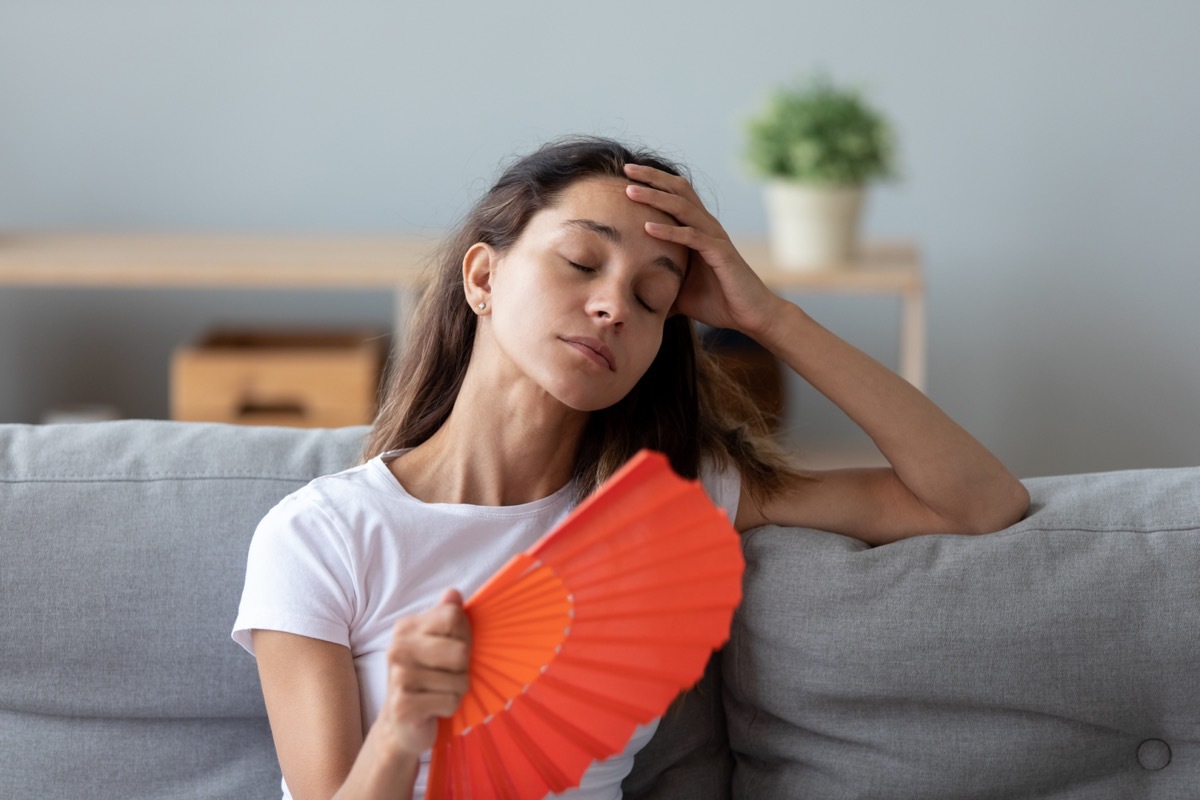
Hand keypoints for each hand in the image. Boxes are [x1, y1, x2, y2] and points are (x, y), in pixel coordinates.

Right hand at [377, 588, 471, 757]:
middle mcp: (397, 648)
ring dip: (457, 691)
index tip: (453, 649)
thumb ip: (447, 617)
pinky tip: (432, 707)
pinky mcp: (403, 705)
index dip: (464, 635)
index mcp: (406, 627)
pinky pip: (451, 702)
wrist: (401, 723)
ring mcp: (397, 677)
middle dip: (463, 668)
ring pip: (459, 680)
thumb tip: (453, 592)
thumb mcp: (438, 643)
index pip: (454, 616)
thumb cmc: (427, 677)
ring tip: (438, 691)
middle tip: (447, 675)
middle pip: (461, 650)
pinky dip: (449, 707)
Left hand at [623, 163, 783, 337]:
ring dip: (655, 198)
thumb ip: (658, 286)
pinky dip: (669, 231)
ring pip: (683, 208)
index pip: (675, 195)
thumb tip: (631, 297)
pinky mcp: (720, 253)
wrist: (750, 315)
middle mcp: (707, 226)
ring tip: (631, 191)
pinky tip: (647, 228)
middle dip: (652, 178)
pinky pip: (692, 237)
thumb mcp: (679, 292)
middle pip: (678, 190)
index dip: (653, 181)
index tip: (626, 173)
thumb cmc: (717, 302)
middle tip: (626, 168)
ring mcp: (715, 237)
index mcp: (698, 229)